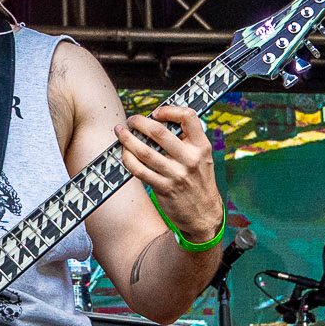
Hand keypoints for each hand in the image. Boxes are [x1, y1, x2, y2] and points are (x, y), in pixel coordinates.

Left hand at [116, 105, 222, 246]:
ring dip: (128, 139)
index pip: (188, 117)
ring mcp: (177, 174)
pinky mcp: (165, 188)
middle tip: (130, 120)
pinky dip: (128, 159)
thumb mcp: (202, 158)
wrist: (204, 215)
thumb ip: (187, 141)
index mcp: (202, 146)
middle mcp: (191, 159)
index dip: (169, 110)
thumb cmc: (199, 181)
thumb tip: (158, 120)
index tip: (156, 112)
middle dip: (140, 122)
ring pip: (145, 151)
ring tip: (120, 132)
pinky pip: (140, 170)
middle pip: (159, 132)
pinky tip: (124, 153)